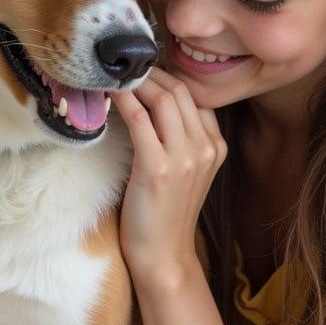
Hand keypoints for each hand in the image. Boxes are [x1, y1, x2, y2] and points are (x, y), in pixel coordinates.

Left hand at [108, 67, 227, 284]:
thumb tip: (153, 103)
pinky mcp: (158, 168)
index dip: (167, 78)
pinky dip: (123, 101)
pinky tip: (109, 95)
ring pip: (162, 99)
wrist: (164, 256)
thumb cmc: (166, 214)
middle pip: (180, 91)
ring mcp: (185, 157)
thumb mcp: (187, 171)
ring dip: (136, 82)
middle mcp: (206, 148)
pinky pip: (139, 119)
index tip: (143, 71)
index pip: (194, 96)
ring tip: (114, 76)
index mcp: (216, 146)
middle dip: (150, 74)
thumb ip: (181, 139)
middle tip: (124, 68)